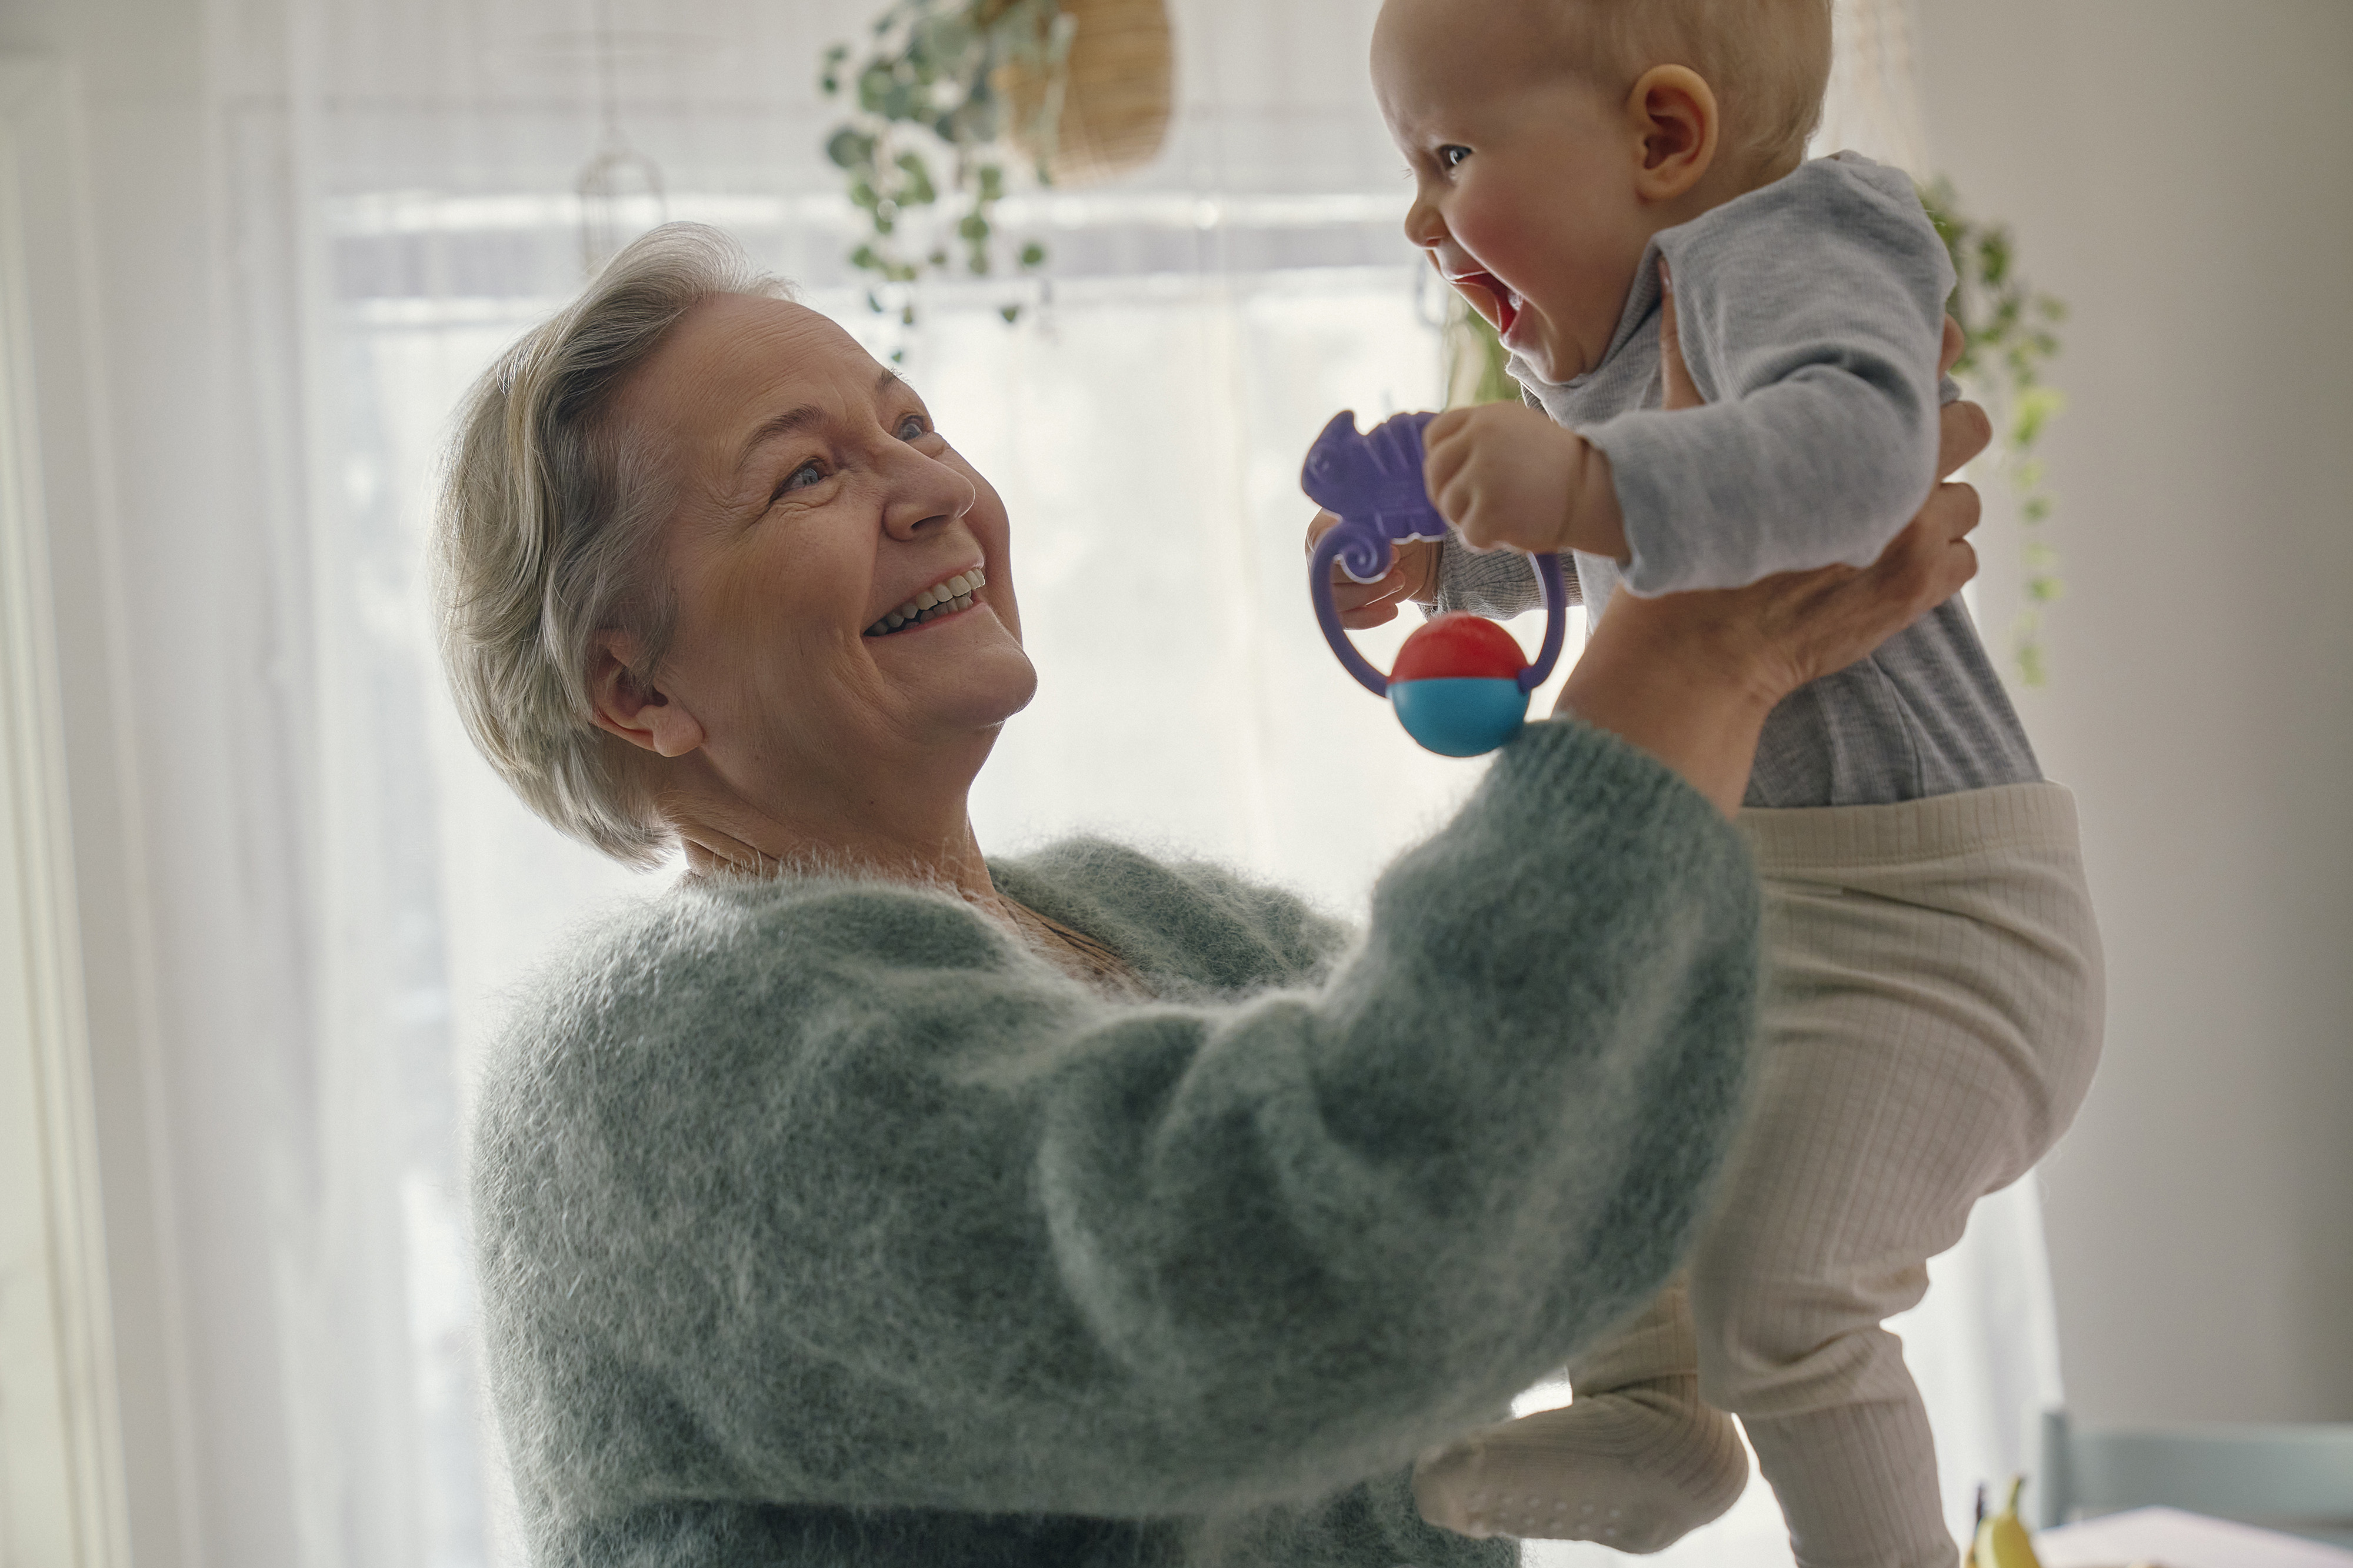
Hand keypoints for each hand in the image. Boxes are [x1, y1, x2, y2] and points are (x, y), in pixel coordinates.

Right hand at [1303, 510, 1439, 628]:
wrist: (1409, 552)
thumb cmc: (1391, 529)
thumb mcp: (1385, 521)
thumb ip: (1374, 529)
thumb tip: (1380, 548)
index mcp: (1321, 532)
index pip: (1321, 543)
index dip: (1352, 549)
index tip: (1385, 548)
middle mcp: (1318, 560)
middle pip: (1329, 576)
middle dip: (1368, 574)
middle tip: (1396, 561)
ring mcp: (1326, 587)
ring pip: (1338, 601)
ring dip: (1374, 593)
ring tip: (1399, 580)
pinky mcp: (1340, 608)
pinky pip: (1347, 621)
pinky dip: (1371, 617)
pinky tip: (1391, 608)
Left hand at [1420, 402, 1624, 558]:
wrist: (1598, 491)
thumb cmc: (1561, 468)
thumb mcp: (1519, 431)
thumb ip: (1481, 438)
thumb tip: (1441, 461)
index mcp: (1486, 417)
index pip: (1436, 434)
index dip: (1439, 460)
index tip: (1453, 477)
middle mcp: (1479, 439)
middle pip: (1435, 472)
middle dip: (1448, 494)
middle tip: (1472, 508)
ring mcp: (1482, 474)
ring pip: (1449, 506)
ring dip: (1469, 519)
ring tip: (1504, 516)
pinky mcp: (1489, 510)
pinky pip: (1468, 535)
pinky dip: (1486, 541)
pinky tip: (1511, 532)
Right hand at [1555, 282, 1991, 813]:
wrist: (1696, 652)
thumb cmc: (1682, 534)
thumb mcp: (1682, 432)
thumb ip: (1688, 353)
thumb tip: (1668, 272)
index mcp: (1845, 424)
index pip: (1928, 359)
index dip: (1933, 353)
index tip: (1922, 358)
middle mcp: (1891, 473)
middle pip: (1969, 423)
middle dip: (1939, 435)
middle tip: (1892, 454)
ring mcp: (1911, 537)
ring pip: (1969, 499)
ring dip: (1937, 506)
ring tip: (1884, 518)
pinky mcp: (1918, 593)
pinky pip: (1965, 559)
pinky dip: (1937, 561)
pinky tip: (1886, 564)